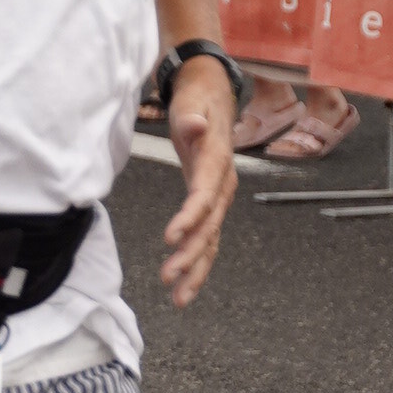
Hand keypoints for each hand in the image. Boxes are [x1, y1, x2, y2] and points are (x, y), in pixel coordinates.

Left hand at [159, 60, 237, 308]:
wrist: (212, 94)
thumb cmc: (197, 99)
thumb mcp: (192, 101)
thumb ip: (192, 117)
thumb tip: (195, 124)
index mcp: (216, 162)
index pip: (204, 195)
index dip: (190, 218)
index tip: (171, 238)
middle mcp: (222, 184)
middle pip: (209, 226)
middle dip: (191, 255)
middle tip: (170, 278)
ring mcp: (219, 197)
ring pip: (210, 240)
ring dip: (196, 269)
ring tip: (179, 298)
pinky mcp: (211, 203)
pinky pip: (207, 238)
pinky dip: (198, 262)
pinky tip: (186, 286)